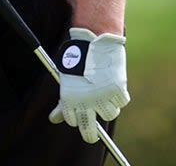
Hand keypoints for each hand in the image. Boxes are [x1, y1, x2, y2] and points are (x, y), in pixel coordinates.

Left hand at [49, 28, 129, 142]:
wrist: (94, 40)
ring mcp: (103, 96)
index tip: (80, 114)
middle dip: (89, 135)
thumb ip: (63, 104)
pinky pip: (122, 101)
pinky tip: (113, 83)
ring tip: (104, 92)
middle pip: (89, 131)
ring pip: (110, 114)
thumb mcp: (67, 81)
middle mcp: (86, 100)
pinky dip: (120, 95)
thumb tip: (53, 120)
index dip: (77, 119)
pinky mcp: (118, 89)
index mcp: (70, 98)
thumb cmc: (78, 60)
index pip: (73, 121)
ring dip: (109, 106)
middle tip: (91, 136)